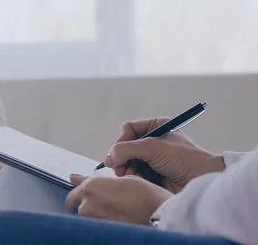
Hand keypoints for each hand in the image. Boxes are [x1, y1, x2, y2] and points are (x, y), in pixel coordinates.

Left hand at [65, 174, 171, 224]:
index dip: (81, 197)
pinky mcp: (100, 232)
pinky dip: (103, 226)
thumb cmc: (146, 196)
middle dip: (86, 208)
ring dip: (96, 217)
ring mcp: (93, 221)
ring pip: (86, 219)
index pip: (72, 196)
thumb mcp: (122, 180)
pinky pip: (95, 228)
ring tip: (117, 215)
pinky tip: (118, 223)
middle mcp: (87, 204)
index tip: (88, 199)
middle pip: (76, 209)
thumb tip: (73, 178)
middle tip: (106, 207)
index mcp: (91, 187)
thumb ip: (94, 181)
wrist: (162, 216)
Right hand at [104, 118, 224, 192]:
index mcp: (156, 127)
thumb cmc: (184, 159)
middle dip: (122, 158)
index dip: (122, 141)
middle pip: (125, 146)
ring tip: (132, 175)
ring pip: (127, 161)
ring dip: (126, 169)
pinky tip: (140, 180)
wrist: (201, 182)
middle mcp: (153, 141)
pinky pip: (134, 173)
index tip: (119, 154)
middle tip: (122, 169)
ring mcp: (153, 158)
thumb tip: (108, 159)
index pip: (128, 129)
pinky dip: (133, 177)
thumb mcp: (152, 147)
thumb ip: (125, 149)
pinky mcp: (153, 173)